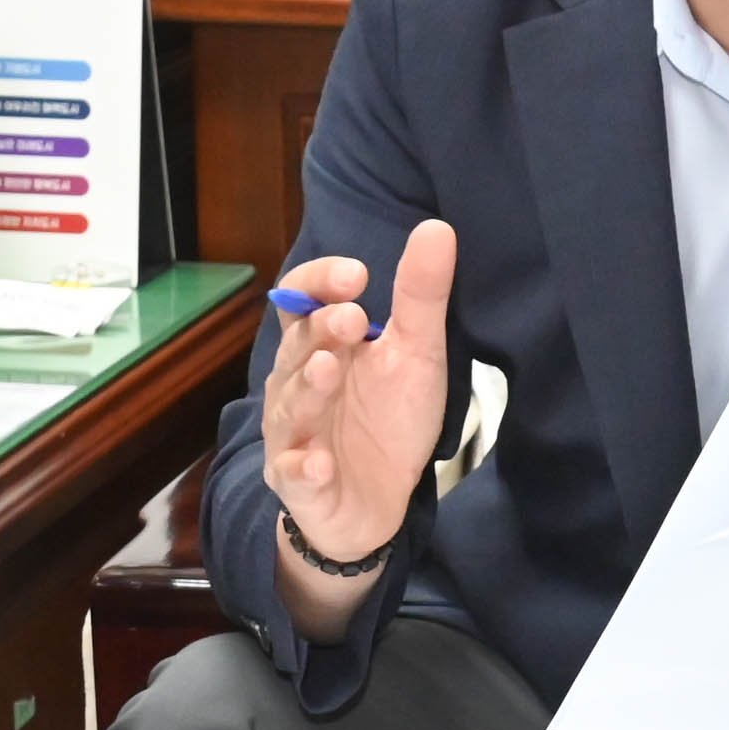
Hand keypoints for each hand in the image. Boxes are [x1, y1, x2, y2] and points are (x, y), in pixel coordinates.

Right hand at [266, 220, 457, 629]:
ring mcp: (292, 432)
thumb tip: (436, 228)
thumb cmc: (388, 418)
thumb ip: (420, 297)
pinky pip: (294, 474)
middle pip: (298, 348)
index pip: (301, 299)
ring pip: (292, 405)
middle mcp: (296, 382)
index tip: (358, 273)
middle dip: (322, 332)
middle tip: (354, 318)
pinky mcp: (299, 482)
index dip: (320, 283)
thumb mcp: (415, 354)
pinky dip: (304, 469)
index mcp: (319, 344)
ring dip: (310, 388)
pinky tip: (319, 465)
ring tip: (329, 370)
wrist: (376, 501)